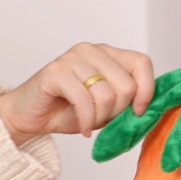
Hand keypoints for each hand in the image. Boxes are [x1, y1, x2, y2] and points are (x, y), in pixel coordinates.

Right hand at [0, 43, 154, 145]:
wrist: (31, 116)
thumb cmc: (69, 111)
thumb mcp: (107, 108)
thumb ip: (127, 103)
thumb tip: (149, 108)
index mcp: (107, 54)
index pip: (142, 63)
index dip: (147, 91)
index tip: (138, 112)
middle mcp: (91, 50)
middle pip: (126, 86)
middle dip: (118, 112)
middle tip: (102, 120)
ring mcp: (72, 58)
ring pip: (107, 95)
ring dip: (100, 119)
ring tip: (89, 122)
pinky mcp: (56, 72)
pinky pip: (84, 100)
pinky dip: (86, 121)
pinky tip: (82, 128)